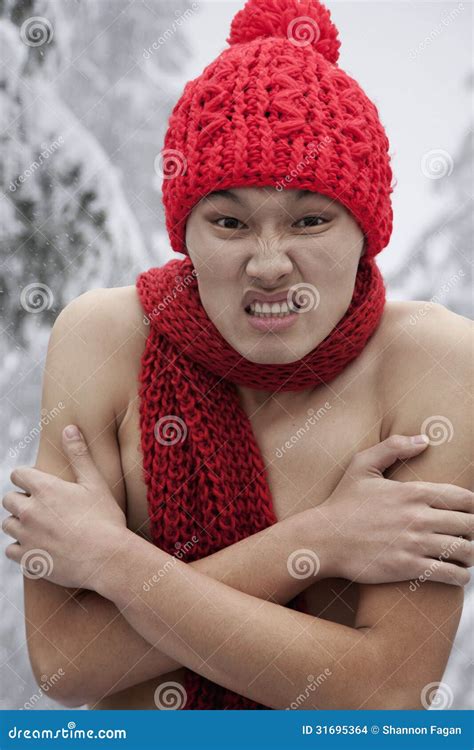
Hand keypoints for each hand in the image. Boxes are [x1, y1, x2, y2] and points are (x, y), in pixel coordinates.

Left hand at [2, 425, 126, 588]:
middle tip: (42, 507)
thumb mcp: (95, 482)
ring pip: (7, 525)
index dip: (27, 478)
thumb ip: (79, 454)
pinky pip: (10, 550)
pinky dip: (20, 548)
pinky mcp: (28, 559)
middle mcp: (29, 511)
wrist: (107, 558)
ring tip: (39, 527)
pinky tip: (36, 547)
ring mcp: (26, 536)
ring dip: (19, 523)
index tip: (38, 484)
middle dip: (21, 500)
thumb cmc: (104, 519)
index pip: (17, 474)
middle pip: (8, 499)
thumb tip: (69, 428)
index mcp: (44, 489)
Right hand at [315, 434, 472, 585]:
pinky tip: (456, 572)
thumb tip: (424, 440)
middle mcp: (418, 517)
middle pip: (470, 525)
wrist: (324, 539)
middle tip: (465, 533)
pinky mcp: (408, 568)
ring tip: (463, 553)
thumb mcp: (362, 465)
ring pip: (464, 551)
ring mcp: (414, 544)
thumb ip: (393, 446)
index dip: (473, 506)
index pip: (465, 498)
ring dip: (469, 553)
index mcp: (413, 492)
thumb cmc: (343, 503)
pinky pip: (450, 574)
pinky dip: (460, 575)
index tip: (468, 511)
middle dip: (473, 529)